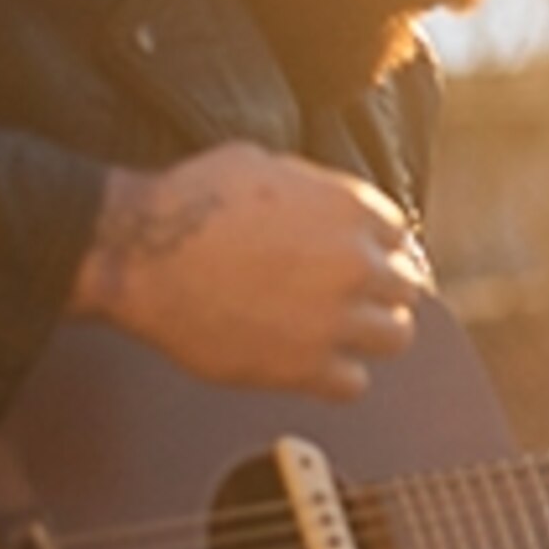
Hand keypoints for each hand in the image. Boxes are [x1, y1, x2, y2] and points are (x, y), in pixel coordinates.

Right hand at [69, 144, 428, 399]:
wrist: (140, 254)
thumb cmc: (188, 200)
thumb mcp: (265, 164)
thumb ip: (315, 189)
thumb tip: (330, 203)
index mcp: (351, 208)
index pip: (400, 236)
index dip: (382, 249)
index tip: (369, 262)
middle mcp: (355, 263)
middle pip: (407, 286)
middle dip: (383, 291)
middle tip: (354, 299)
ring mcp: (334, 318)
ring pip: (396, 336)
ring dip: (373, 334)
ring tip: (344, 333)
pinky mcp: (304, 366)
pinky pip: (354, 384)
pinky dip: (338, 377)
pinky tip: (314, 364)